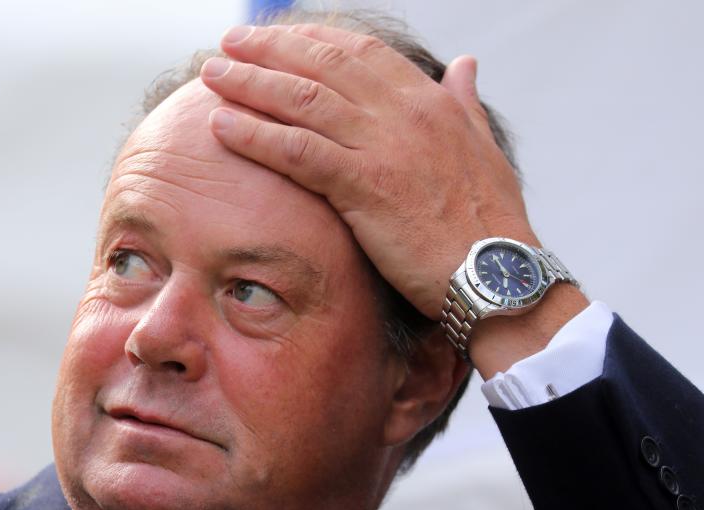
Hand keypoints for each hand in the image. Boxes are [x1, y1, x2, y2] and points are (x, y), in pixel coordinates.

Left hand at [200, 24, 537, 319]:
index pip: (360, 51)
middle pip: (323, 65)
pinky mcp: (365, 186)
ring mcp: (383, 147)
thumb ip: (464, 102)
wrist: (499, 272)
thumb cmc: (489, 220)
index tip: (278, 35)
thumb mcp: (482, 147)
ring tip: (213, 74)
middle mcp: (403, 113)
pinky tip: (221, 125)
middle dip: (271, 49)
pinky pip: (298, 151)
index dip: (313, 39)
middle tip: (230, 43)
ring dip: (251, 83)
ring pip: (303, 100)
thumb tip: (465, 64)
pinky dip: (256, 134)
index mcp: (430, 101)